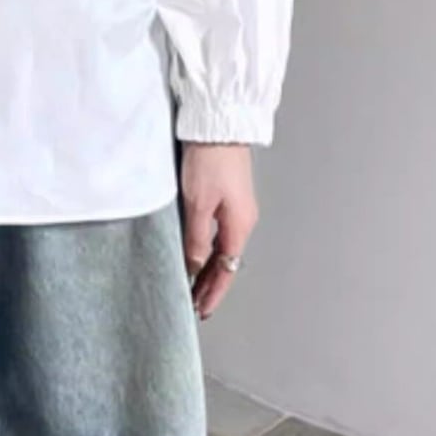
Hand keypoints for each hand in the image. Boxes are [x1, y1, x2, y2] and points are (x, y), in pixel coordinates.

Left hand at [179, 142, 257, 319]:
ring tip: (193, 283)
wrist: (219, 125)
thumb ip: (196, 237)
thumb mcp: (198, 202)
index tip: (201, 310)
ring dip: (209, 266)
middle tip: (194, 303)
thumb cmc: (209, 159)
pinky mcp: (228, 194)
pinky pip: (219, 231)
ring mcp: (237, 207)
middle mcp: (242, 220)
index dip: (213, 292)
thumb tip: (194, 267)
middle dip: (211, 284)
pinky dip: (208, 247)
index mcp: (239, 225)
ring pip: (222, 247)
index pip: (226, 269)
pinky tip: (197, 251)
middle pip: (226, 261)